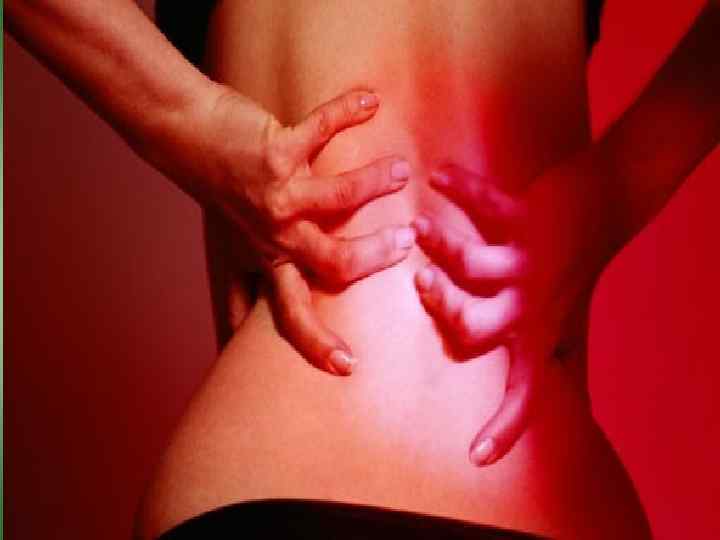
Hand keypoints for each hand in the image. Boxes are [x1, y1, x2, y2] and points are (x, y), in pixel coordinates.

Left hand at [154, 85, 414, 374]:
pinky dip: (347, 111)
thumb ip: (241, 292)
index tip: (348, 367)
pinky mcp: (276, 149)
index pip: (291, 312)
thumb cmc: (221, 198)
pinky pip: (319, 128)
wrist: (188, 139)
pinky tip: (370, 101)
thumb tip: (232, 339)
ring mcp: (277, 193)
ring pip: (337, 197)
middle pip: (332, 260)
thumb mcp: (230, 252)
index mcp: (270, 260)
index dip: (317, 342)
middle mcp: (275, 234)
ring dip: (375, 183)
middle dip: (373, 257)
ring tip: (402, 172)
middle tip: (407, 243)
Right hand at [413, 152, 616, 464]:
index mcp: (535, 330)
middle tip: (418, 283)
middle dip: (443, 309)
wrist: (609, 206)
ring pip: (473, 262)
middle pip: (476, 326)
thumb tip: (539, 382)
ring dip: (440, 245)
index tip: (477, 456)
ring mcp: (528, 261)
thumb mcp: (562, 313)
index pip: (525, 390)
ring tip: (416, 227)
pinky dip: (462, 187)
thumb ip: (544, 345)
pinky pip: (488, 201)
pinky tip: (439, 176)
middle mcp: (529, 303)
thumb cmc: (574, 264)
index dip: (504, 425)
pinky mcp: (529, 218)